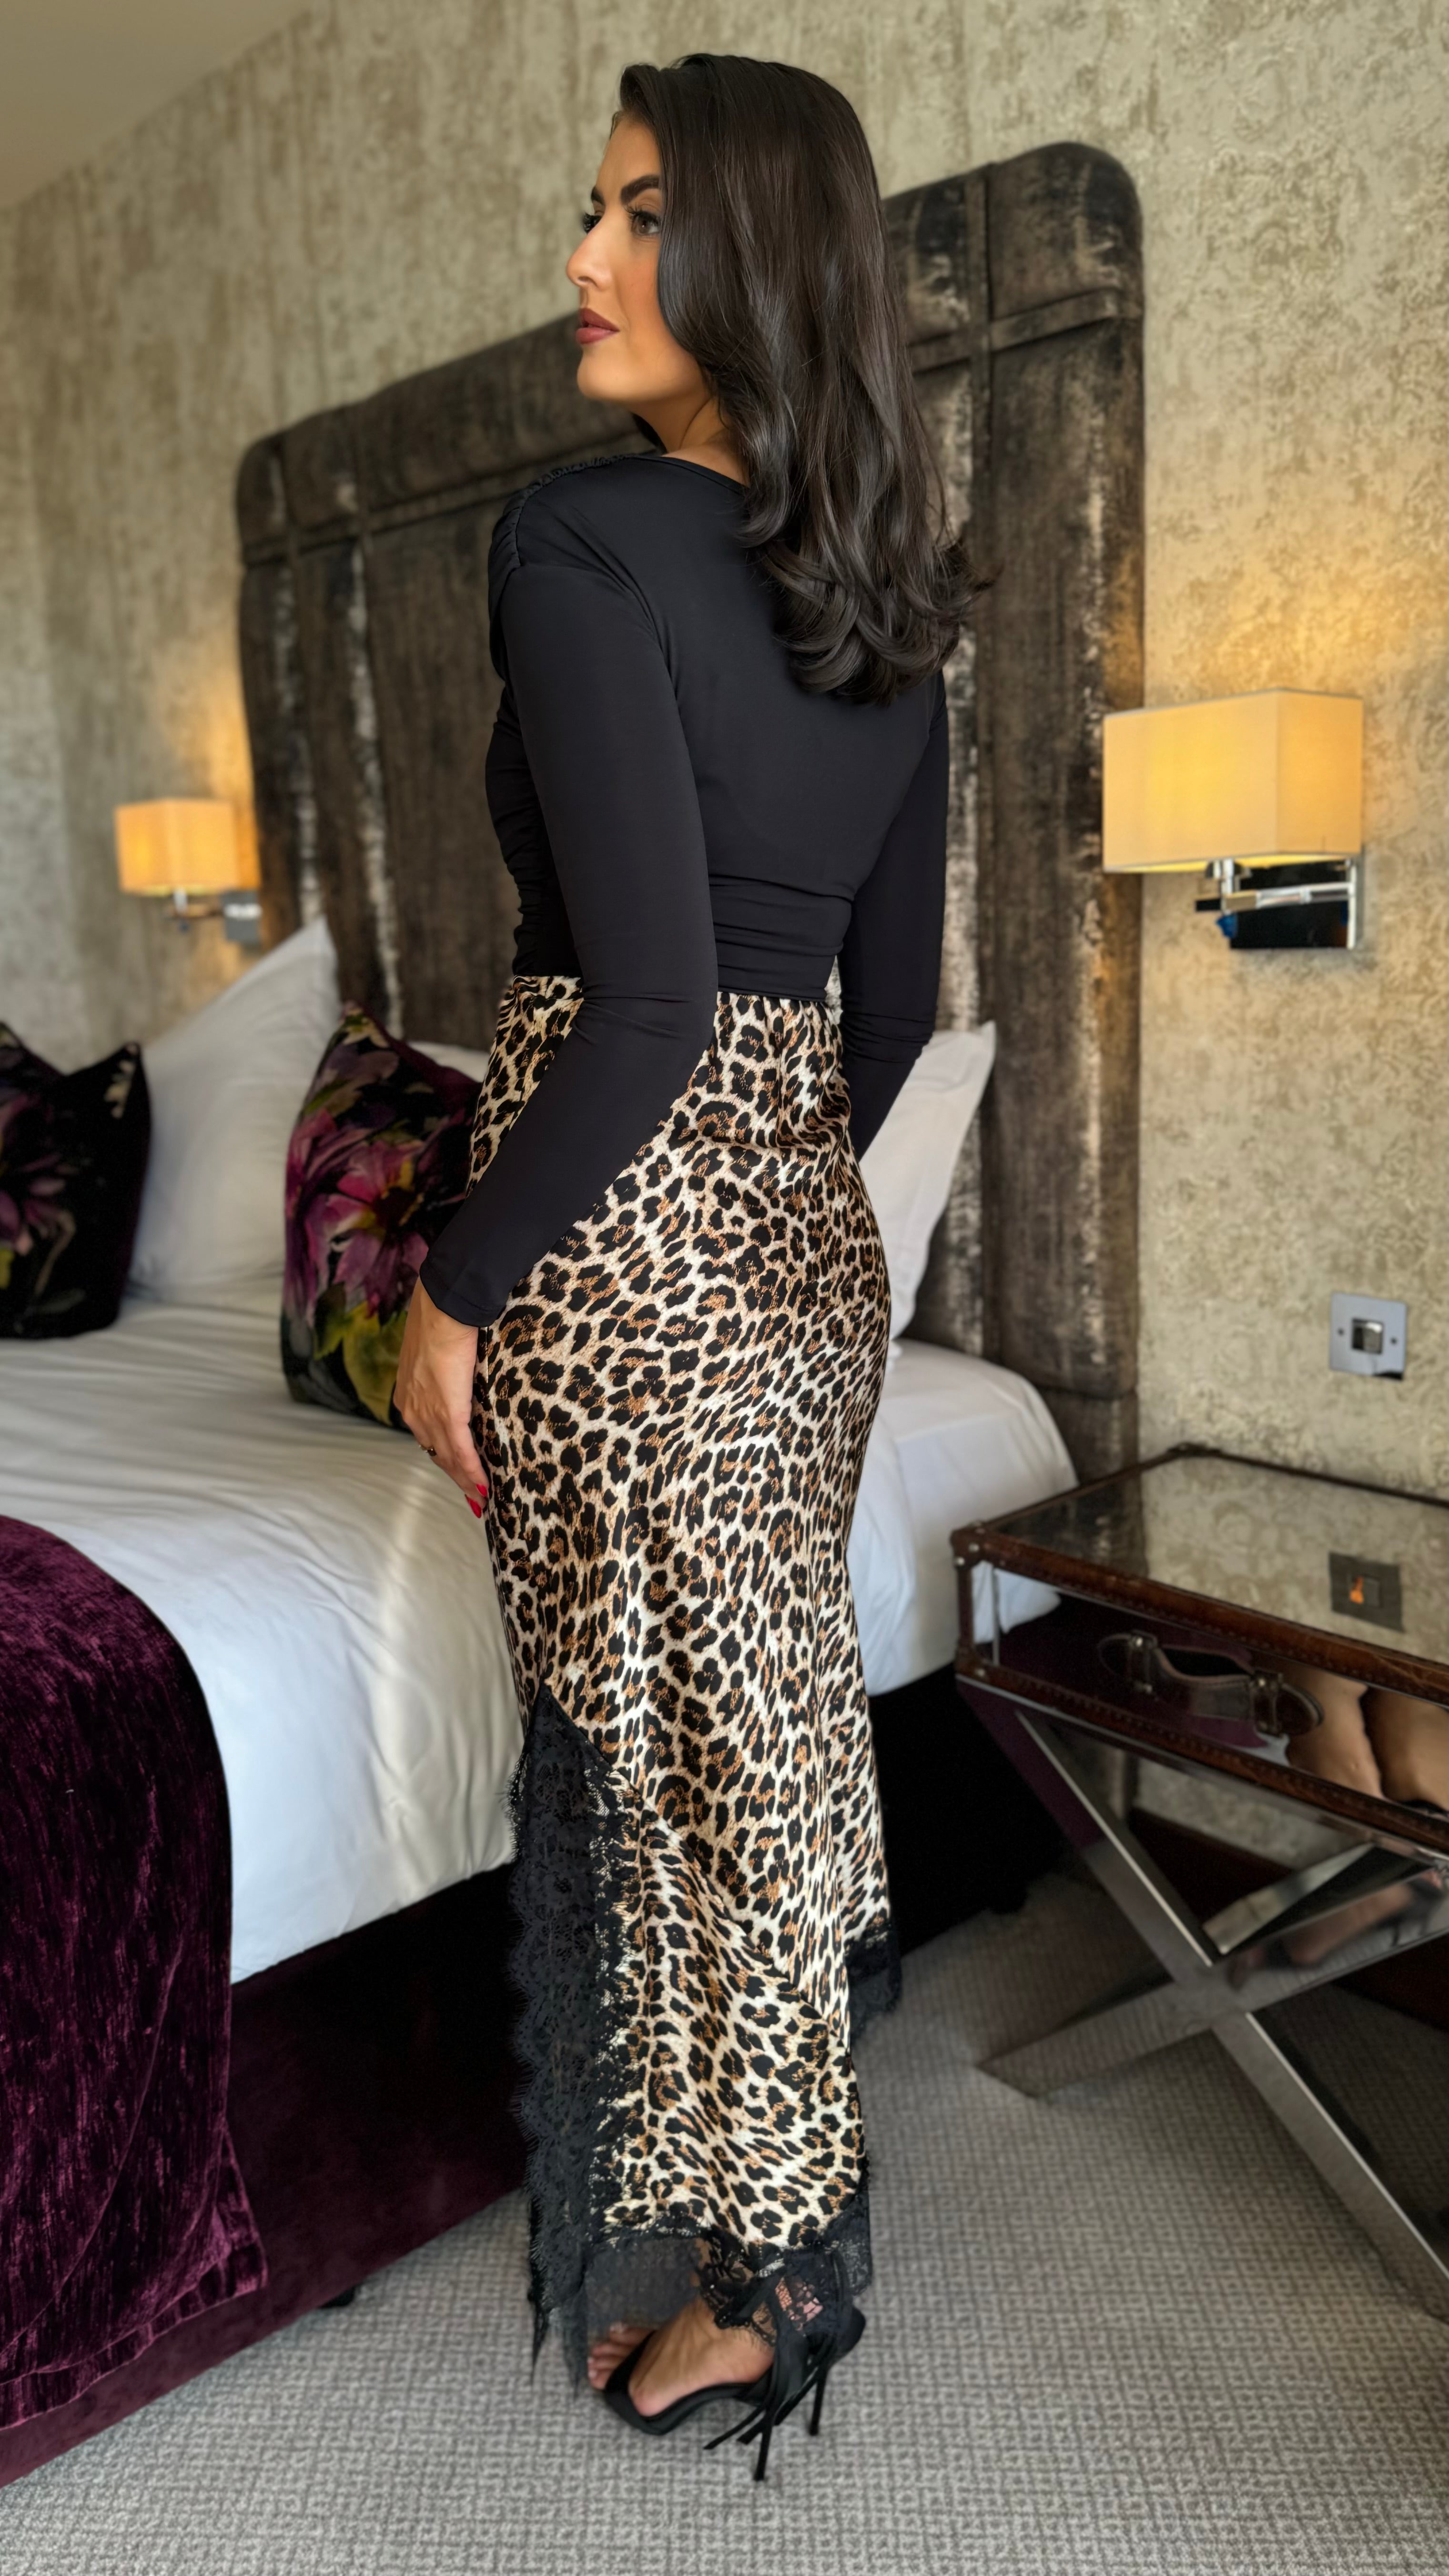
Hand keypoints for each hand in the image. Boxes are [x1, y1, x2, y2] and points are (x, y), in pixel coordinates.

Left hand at [395, 1280, 488, 1513]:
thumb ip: (441, 1367)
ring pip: (446, 1457)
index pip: (426, 1434)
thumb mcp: (434, 1349)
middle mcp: (413, 1408)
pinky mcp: (448, 1412)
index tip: (456, 1471)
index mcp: (408, 1393)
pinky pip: (460, 1450)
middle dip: (454, 1475)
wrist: (445, 1307)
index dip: (442, 1455)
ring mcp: (428, 1412)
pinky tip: (483, 1487)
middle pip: (435, 1452)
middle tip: (472, 1496)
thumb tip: (455, 1367)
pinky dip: (472, 1471)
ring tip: (480, 1497)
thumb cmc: (443, 1318)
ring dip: (465, 1479)